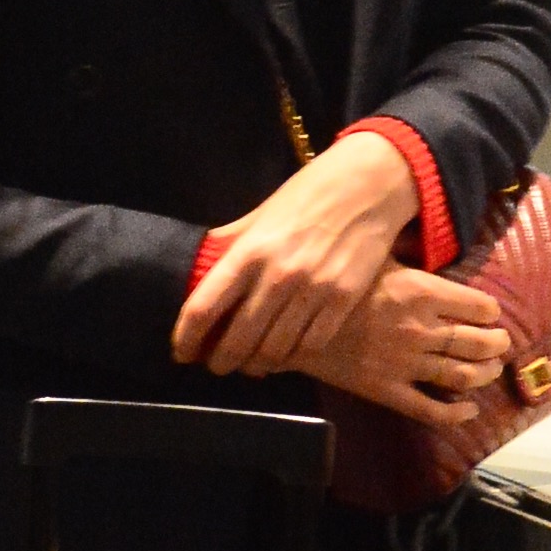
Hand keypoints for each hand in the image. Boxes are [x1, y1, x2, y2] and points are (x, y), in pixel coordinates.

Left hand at [173, 131, 417, 375]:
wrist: (368, 184)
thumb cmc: (308, 194)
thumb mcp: (261, 214)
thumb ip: (231, 244)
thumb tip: (199, 265)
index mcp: (249, 251)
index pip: (203, 308)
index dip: (186, 338)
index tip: (183, 353)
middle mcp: (277, 275)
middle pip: (237, 340)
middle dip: (221, 362)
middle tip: (218, 366)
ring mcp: (312, 290)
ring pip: (274, 351)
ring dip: (257, 365)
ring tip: (251, 365)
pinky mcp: (343, 300)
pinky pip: (311, 346)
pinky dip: (293, 358)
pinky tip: (286, 356)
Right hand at [308, 264, 511, 426]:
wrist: (292, 322)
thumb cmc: (335, 282)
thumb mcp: (376, 254)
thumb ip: (410, 251)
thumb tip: (434, 232)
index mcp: (421, 291)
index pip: (480, 305)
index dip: (490, 310)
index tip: (489, 312)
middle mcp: (421, 329)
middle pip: (479, 342)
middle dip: (497, 343)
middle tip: (499, 342)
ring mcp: (407, 363)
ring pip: (464, 375)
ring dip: (485, 373)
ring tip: (489, 368)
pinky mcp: (389, 390)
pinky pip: (432, 410)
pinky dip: (458, 412)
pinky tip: (470, 409)